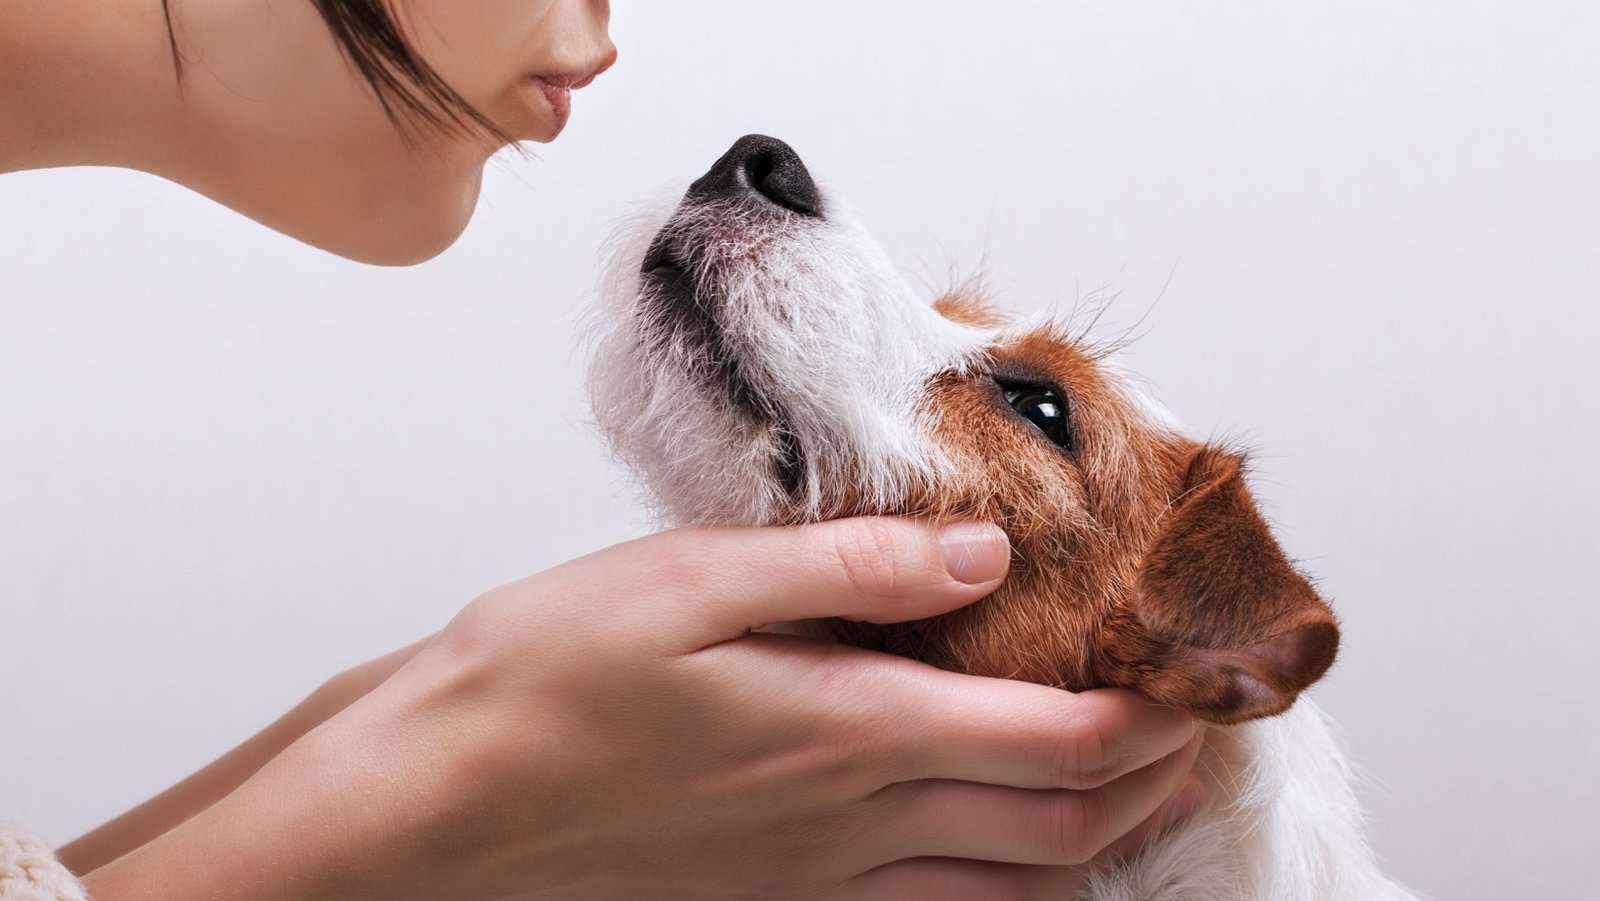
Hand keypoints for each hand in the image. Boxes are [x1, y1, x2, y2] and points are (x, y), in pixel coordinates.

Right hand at [83, 519, 1200, 900]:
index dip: (1152, 715)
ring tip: (1143, 786)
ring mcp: (821, 881)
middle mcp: (854, 824)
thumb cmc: (546, 683)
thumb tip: (979, 552)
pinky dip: (1010, 887)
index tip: (1197, 672)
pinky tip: (1014, 852)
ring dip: (1101, 839)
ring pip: (1015, 887)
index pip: (1056, 740)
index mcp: (848, 731)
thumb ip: (850, 565)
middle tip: (1200, 728)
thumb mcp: (691, 580)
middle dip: (1155, 780)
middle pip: (1062, 828)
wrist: (441, 807)